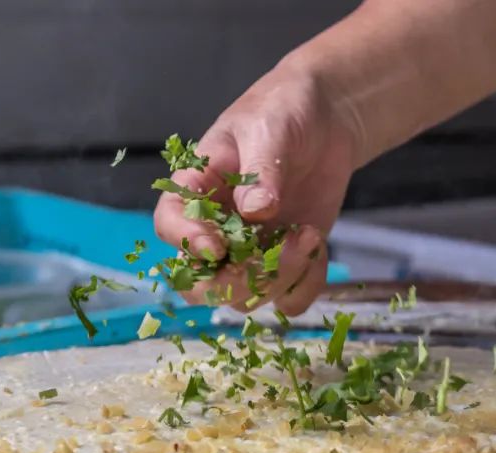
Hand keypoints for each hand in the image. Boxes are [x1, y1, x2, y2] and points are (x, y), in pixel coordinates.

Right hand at [154, 61, 359, 315]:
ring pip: (246, 297)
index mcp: (196, 190)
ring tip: (309, 236)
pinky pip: (288, 298)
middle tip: (277, 253)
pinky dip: (304, 285)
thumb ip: (260, 169)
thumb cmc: (282, 112)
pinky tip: (317, 246)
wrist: (326, 120)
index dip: (186, 243)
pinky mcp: (286, 261)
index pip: (170, 225)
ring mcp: (251, 251)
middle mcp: (216, 229)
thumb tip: (255, 210)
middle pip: (202, 283)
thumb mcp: (268, 128)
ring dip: (279, 279)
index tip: (216, 246)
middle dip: (236, 282)